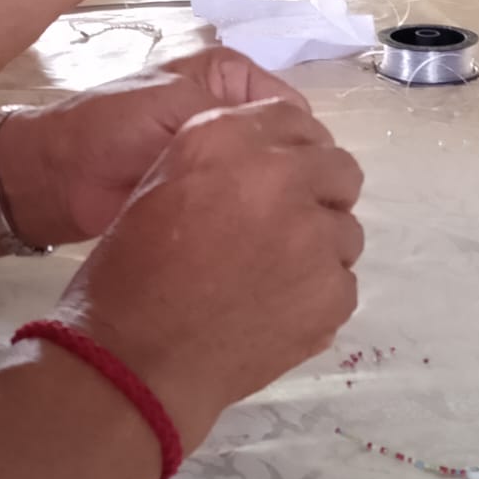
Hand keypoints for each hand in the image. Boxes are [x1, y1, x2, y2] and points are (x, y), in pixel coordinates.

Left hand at [0, 47, 311, 247]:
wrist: (58, 180)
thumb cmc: (109, 128)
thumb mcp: (174, 104)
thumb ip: (234, 115)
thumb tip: (295, 146)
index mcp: (231, 77)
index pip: (295, 110)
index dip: (303, 144)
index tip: (303, 182)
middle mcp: (236, 115)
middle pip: (291, 148)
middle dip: (295, 177)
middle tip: (292, 211)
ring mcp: (226, 160)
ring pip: (276, 182)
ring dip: (277, 203)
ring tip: (278, 229)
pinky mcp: (214, 199)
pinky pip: (252, 208)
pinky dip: (257, 222)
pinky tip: (262, 240)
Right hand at [53, 98, 363, 447]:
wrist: (135, 358)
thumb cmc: (132, 271)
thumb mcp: (163, 182)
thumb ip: (226, 155)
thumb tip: (278, 157)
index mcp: (227, 137)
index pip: (294, 119)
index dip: (292, 152)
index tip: (282, 179)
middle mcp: (280, 175)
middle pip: (338, 169)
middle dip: (318, 195)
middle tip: (283, 230)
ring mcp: (313, 234)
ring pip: (346, 230)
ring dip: (318, 248)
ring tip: (270, 279)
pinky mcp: (332, 291)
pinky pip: (343, 282)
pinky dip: (316, 296)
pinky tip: (273, 312)